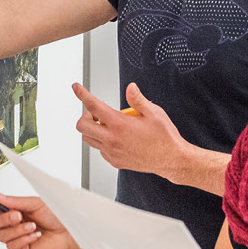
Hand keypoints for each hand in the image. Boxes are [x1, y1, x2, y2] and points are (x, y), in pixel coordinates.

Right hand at [0, 193, 81, 248]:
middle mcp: (13, 224)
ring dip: (17, 230)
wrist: (68, 232)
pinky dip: (23, 239)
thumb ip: (15, 201)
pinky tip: (35, 235)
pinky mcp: (21, 248)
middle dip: (5, 218)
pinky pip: (12, 246)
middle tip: (18, 215)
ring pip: (2, 235)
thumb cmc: (56, 216)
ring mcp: (16, 237)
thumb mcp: (35, 204)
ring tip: (32, 226)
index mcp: (14, 210)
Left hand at [74, 82, 188, 174]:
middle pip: (82, 126)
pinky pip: (99, 149)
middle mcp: (112, 140)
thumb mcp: (154, 113)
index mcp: (120, 125)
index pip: (93, 106)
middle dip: (85, 115)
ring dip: (92, 128)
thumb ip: (138, 99)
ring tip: (106, 123)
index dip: (82, 94)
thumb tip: (130, 87)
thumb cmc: (165, 137)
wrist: (171, 160)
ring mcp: (112, 152)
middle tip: (96, 112)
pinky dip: (101, 140)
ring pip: (88, 138)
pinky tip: (115, 136)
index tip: (76, 87)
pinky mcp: (115, 161)